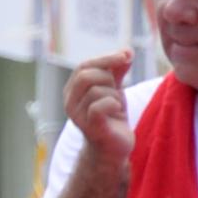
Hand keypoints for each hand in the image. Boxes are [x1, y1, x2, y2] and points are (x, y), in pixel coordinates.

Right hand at [64, 48, 133, 163]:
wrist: (113, 148)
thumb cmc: (111, 117)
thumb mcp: (114, 89)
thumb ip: (117, 70)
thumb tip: (126, 50)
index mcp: (73, 90)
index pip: (84, 66)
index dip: (106, 58)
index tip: (127, 56)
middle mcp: (70, 102)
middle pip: (86, 75)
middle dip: (109, 78)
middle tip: (118, 90)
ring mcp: (77, 116)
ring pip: (97, 91)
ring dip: (115, 95)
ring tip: (117, 107)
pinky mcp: (90, 127)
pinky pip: (101, 106)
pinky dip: (114, 105)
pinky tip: (117, 112)